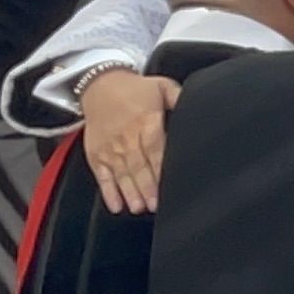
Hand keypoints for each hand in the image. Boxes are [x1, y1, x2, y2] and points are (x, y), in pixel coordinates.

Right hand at [77, 69, 174, 213]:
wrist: (99, 85)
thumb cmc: (133, 89)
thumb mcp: (160, 86)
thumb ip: (179, 97)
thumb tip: (197, 106)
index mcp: (145, 120)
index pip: (154, 148)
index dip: (159, 168)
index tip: (166, 184)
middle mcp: (127, 136)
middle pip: (138, 165)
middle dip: (146, 187)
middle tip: (154, 205)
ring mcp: (110, 148)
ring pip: (121, 174)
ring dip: (129, 193)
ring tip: (138, 207)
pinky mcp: (97, 155)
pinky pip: (102, 177)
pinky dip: (108, 192)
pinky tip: (116, 206)